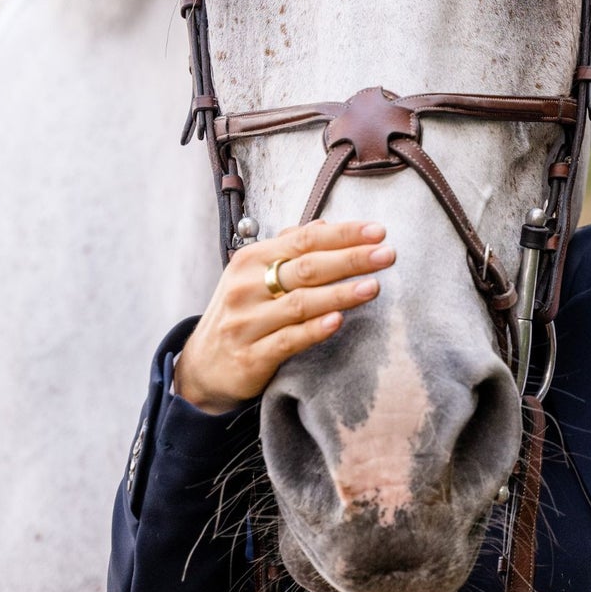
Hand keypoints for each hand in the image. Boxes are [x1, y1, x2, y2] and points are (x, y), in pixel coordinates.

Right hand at [174, 220, 393, 414]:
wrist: (202, 367)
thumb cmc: (242, 313)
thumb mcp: (254, 275)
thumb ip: (288, 249)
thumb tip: (325, 224)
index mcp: (251, 260)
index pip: (304, 240)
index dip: (343, 234)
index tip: (378, 231)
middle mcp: (247, 288)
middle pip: (307, 268)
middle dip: (351, 259)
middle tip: (387, 254)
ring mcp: (247, 323)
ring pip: (300, 304)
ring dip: (340, 294)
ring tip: (373, 286)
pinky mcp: (251, 357)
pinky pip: (288, 340)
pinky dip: (314, 330)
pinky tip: (338, 321)